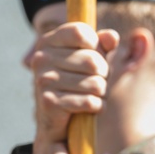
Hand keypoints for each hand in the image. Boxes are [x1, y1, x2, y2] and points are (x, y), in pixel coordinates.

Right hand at [30, 23, 119, 153]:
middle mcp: (42, 58)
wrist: (57, 120)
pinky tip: (90, 107)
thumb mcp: (91, 58)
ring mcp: (43, 80)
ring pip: (96, 84)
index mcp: (48, 42)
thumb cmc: (77, 82)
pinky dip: (97, 107)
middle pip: (93, 61)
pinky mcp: (49, 102)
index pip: (81, 33)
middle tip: (95, 81)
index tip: (94, 54)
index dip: (96, 45)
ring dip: (101, 93)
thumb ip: (102, 44)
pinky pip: (90, 102)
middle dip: (103, 74)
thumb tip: (112, 37)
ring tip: (92, 94)